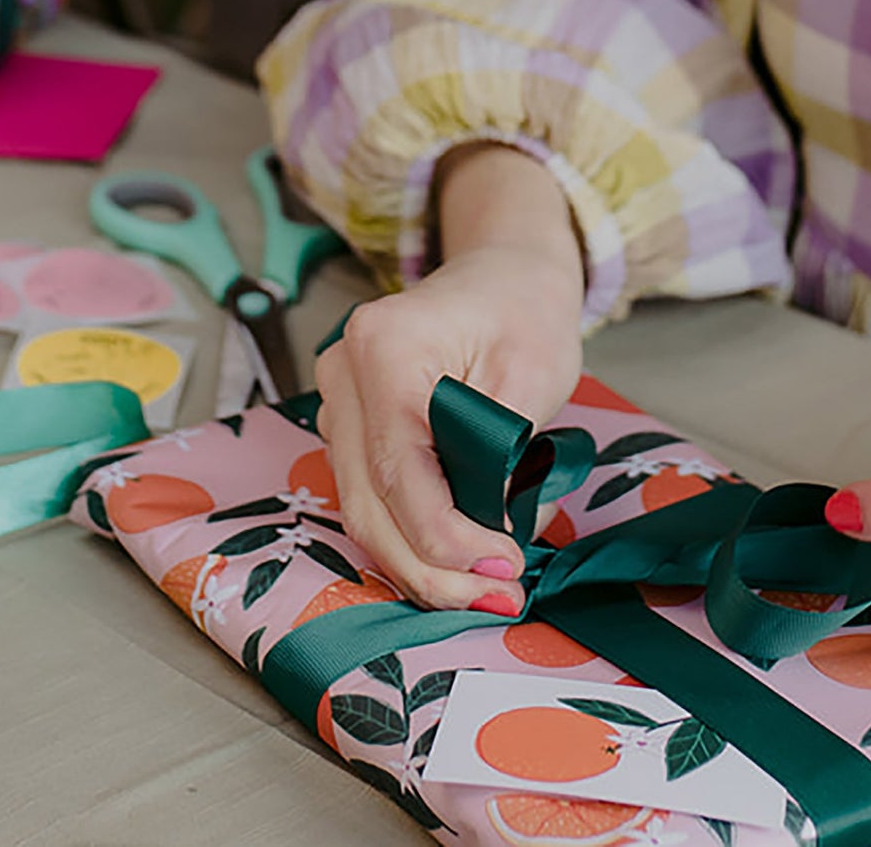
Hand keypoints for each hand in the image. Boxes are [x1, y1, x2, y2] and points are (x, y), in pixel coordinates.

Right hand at [317, 233, 582, 611]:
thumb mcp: (533, 377)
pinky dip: (408, 534)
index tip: (504, 568)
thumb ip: (500, 456)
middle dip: (431, 567)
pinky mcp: (352, 421)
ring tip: (483, 590)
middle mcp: (342, 372)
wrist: (504, 274)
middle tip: (497, 597)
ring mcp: (338, 398)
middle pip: (370, 501)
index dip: (448, 538)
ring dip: (418, 562)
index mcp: (384, 347)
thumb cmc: (524, 311)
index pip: (403, 471)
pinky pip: (370, 492)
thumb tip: (485, 536)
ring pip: (362, 506)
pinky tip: (456, 562)